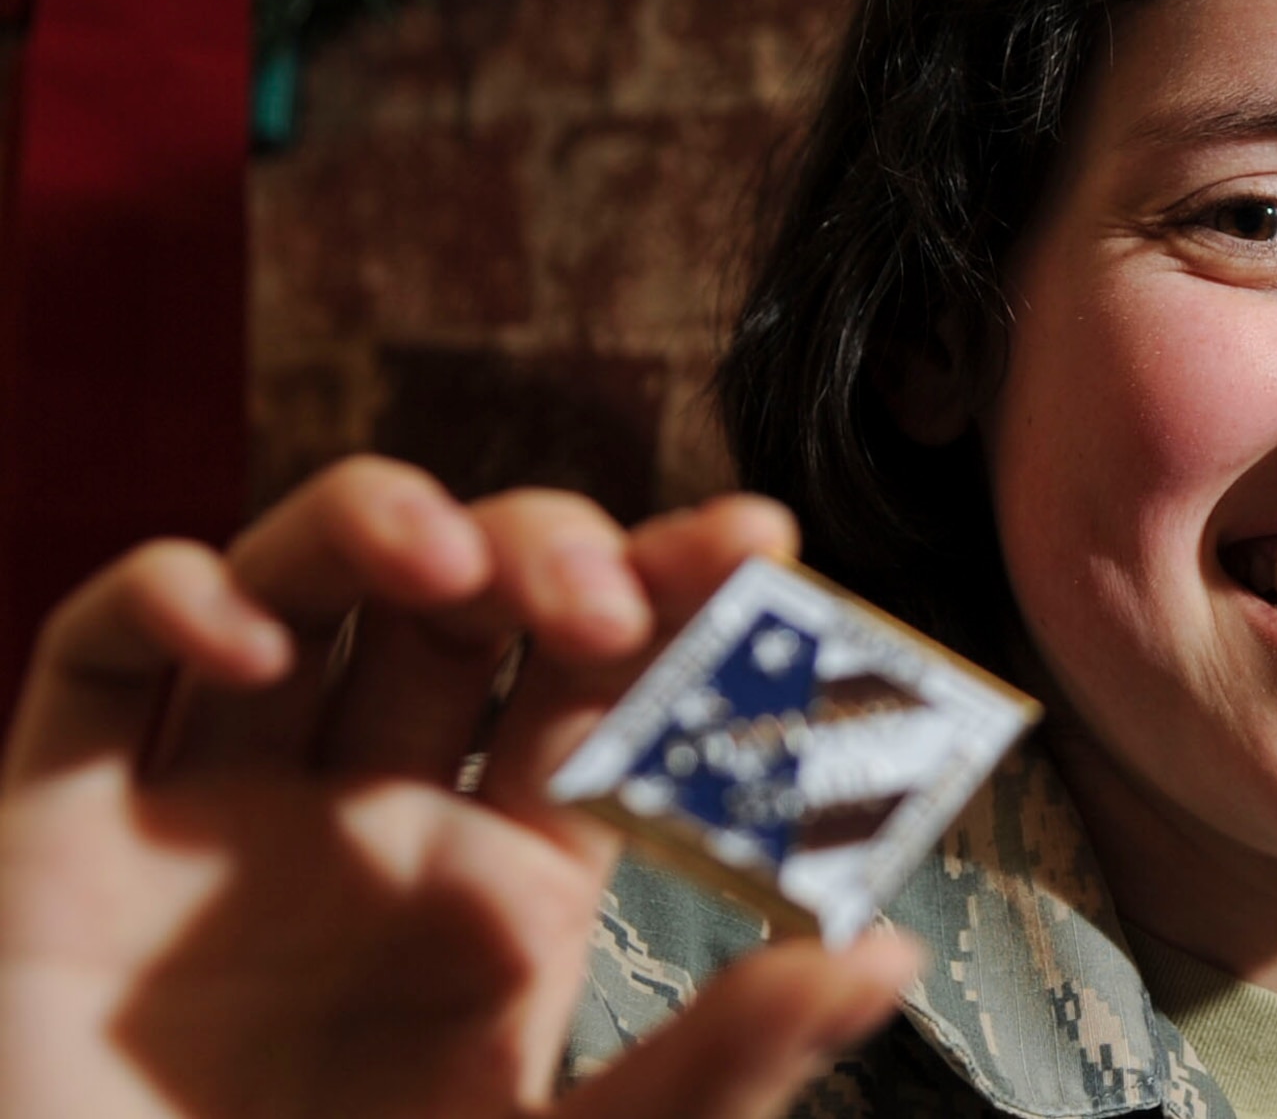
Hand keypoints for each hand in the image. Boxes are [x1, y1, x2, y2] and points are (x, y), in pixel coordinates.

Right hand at [0, 457, 919, 1118]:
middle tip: (604, 603)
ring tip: (443, 560)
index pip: (604, 676)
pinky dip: (166, 604)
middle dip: (541, 552)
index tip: (754, 538)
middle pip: (465, 601)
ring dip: (372, 524)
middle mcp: (374, 811)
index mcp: (509, 867)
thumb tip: (885, 948)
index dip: (674, 589)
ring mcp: (219, 810)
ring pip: (300, 583)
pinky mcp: (62, 832)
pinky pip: (99, 661)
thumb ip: (722, 1061)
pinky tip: (246, 645)